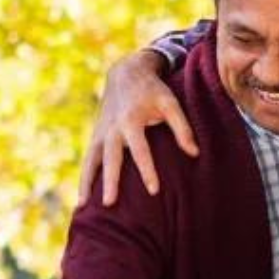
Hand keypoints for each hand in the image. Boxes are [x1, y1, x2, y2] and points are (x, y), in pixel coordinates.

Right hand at [79, 50, 197, 206]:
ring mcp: (100, 132)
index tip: (154, 190)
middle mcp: (112, 128)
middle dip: (109, 181)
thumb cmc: (152, 90)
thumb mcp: (170, 103)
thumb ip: (183, 128)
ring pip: (90, 161)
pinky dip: (84, 177)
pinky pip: (87, 160)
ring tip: (82, 206)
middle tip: (110, 203)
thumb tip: (195, 154)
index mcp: (131, 119)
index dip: (147, 170)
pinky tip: (83, 198)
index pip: (140, 150)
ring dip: (86, 183)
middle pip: (110, 159)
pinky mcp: (95, 136)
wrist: (125, 73)